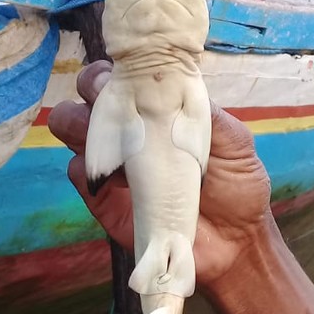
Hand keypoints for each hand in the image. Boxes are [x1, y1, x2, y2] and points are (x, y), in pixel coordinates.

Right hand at [47, 61, 272, 286]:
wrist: (235, 244)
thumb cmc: (237, 186)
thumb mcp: (233, 141)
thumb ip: (204, 112)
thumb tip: (175, 81)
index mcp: (160, 111)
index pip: (127, 79)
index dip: (118, 69)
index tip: (122, 70)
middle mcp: (132, 133)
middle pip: (91, 98)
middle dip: (91, 89)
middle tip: (105, 96)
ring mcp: (116, 166)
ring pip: (75, 131)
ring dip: (79, 124)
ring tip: (98, 130)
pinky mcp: (105, 201)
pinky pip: (80, 175)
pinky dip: (86, 167)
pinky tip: (107, 171)